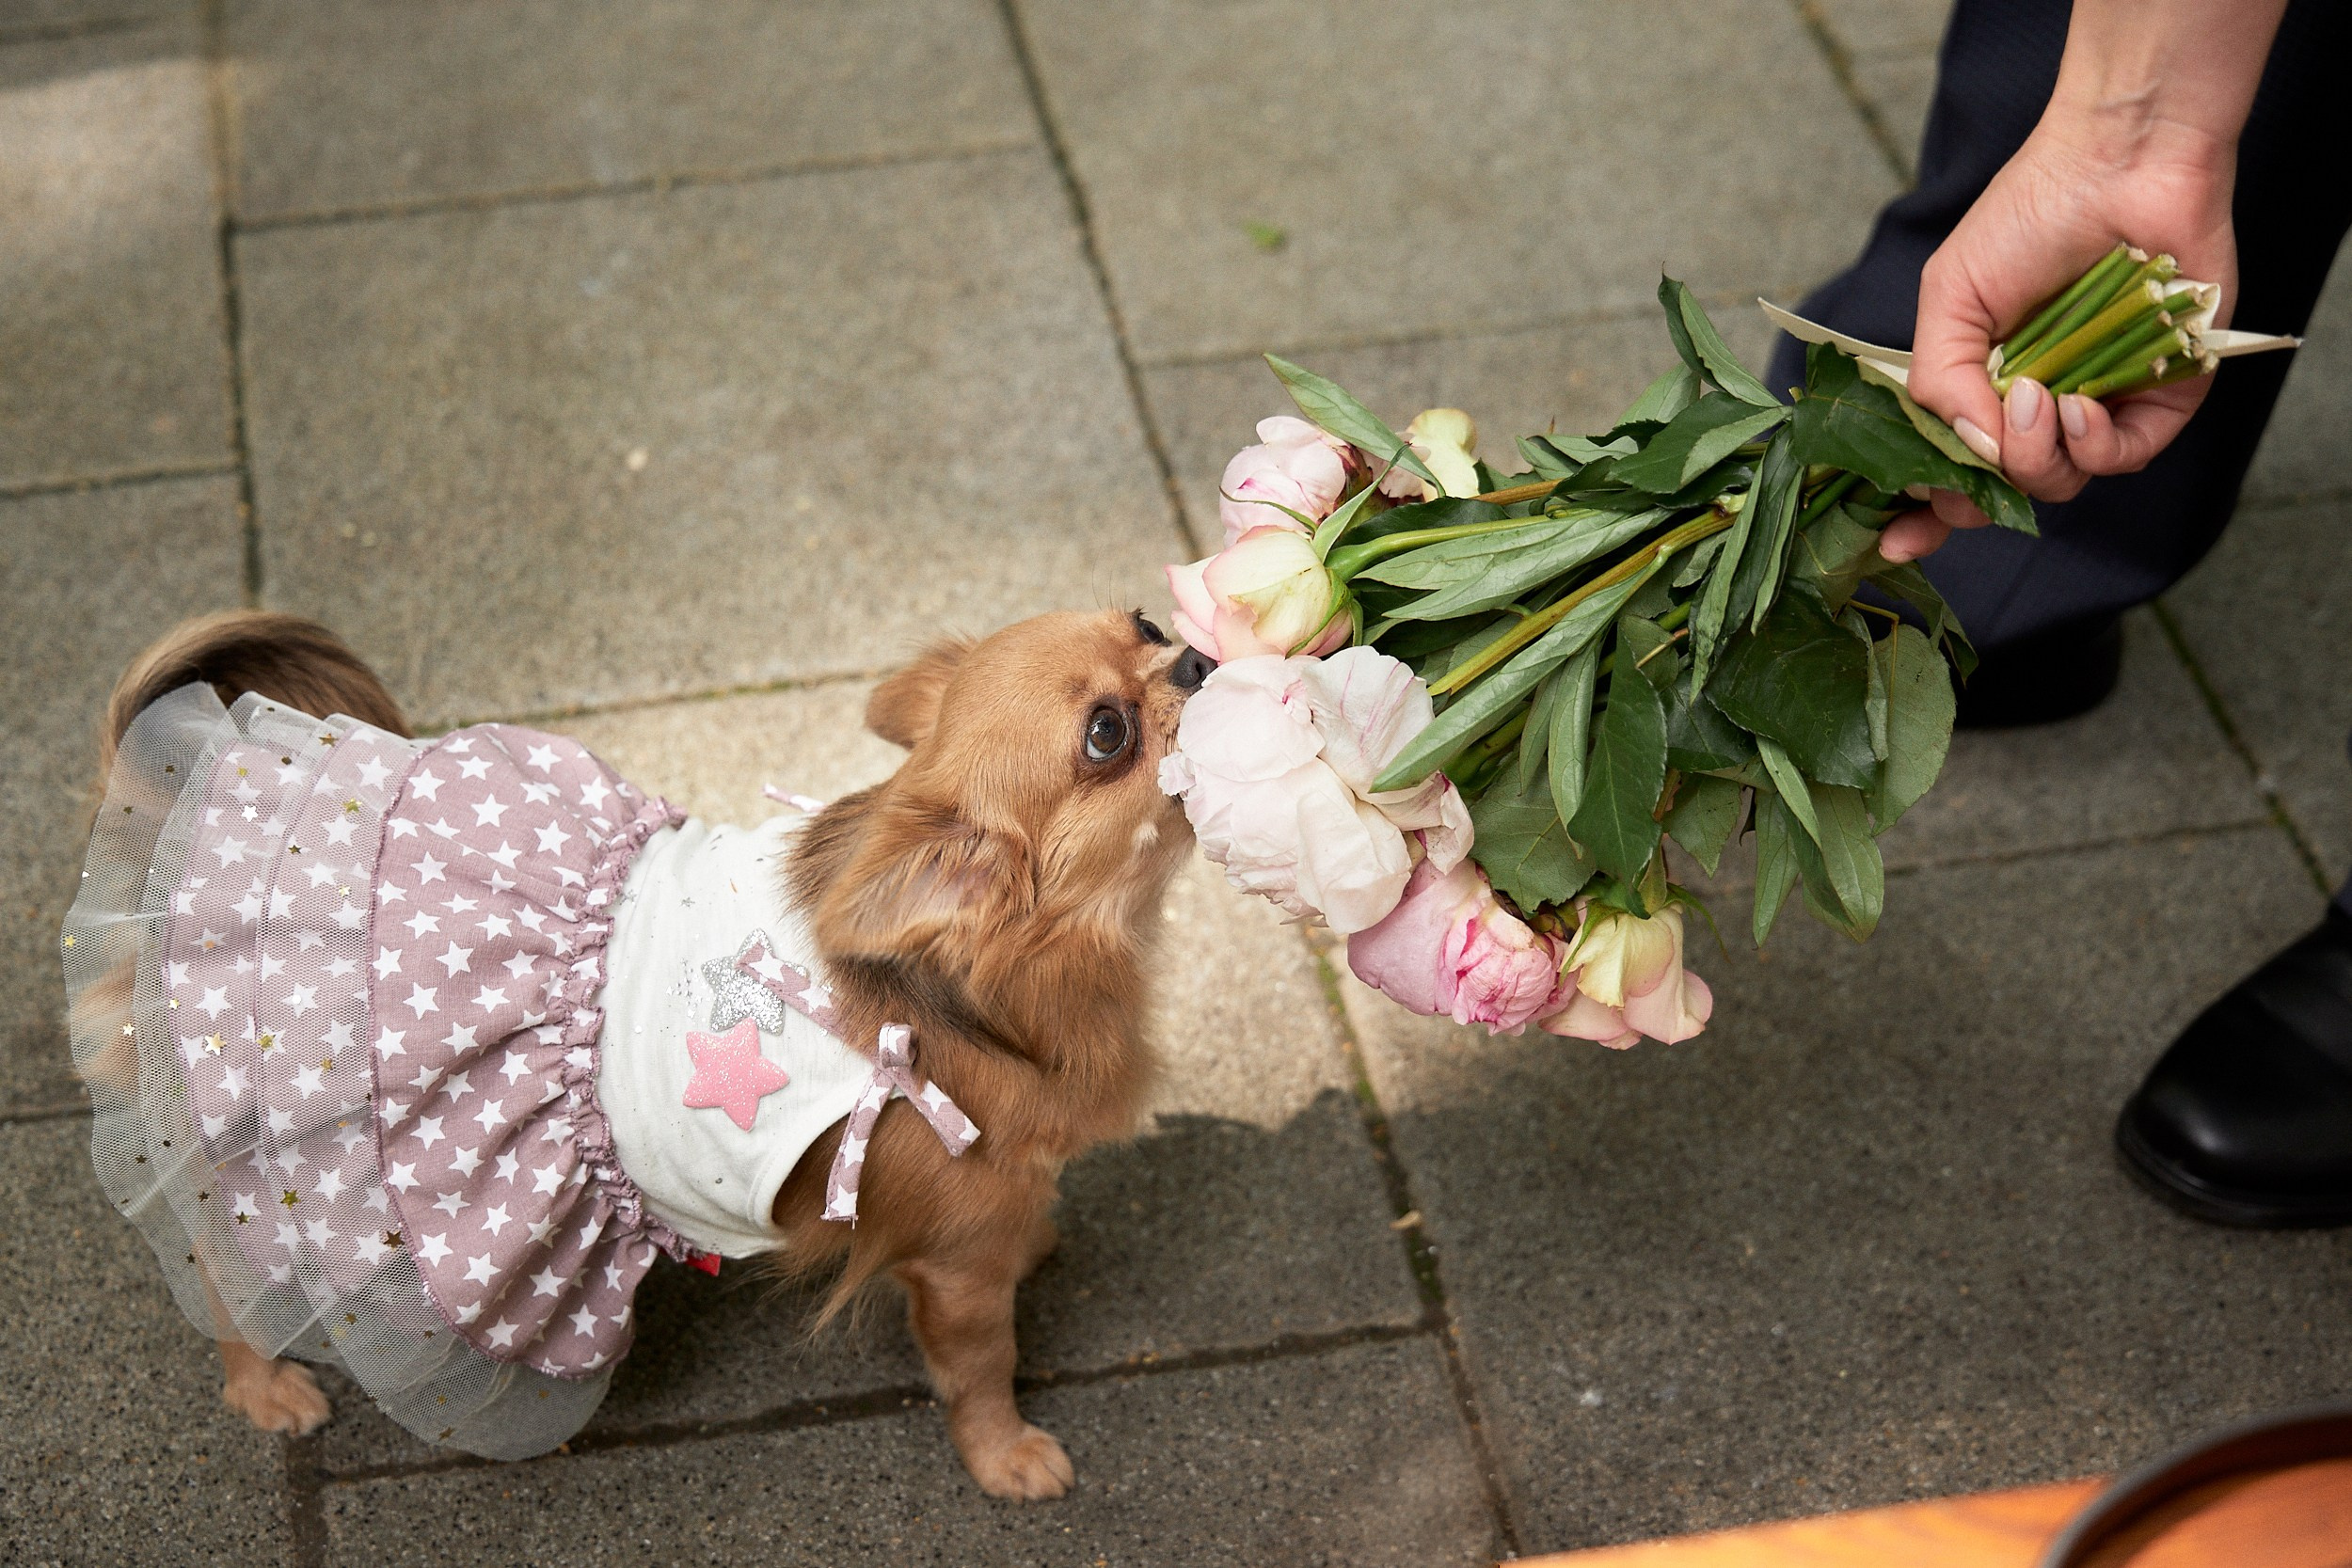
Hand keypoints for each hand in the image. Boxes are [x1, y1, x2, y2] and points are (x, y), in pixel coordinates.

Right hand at [1879, 0, 2276, 561]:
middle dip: (1979, 494)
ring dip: (2034, 457)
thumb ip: (1940, 383)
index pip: (1950, 469)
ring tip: (2033, 398)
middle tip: (1972, 463)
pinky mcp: (2162, 396)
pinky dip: (2094, 446)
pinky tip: (2077, 406)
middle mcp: (2039, 404)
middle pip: (2004, 492)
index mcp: (1982, 386)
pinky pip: (2123, 458)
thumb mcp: (1949, 299)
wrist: (2122, 160)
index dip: (1924, 512)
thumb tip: (1968, 454)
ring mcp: (2099, 404)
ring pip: (2060, 483)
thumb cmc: (2029, 214)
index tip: (1897, 537)